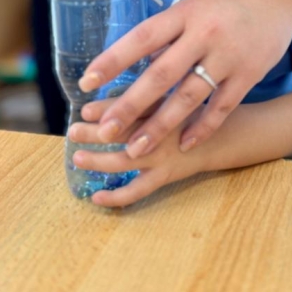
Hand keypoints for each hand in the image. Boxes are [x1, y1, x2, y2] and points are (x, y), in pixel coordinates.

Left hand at [68, 103, 204, 207]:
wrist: (218, 137)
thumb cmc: (186, 112)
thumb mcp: (168, 96)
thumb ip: (143, 93)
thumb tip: (109, 95)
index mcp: (160, 107)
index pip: (129, 107)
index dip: (105, 109)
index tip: (84, 111)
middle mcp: (159, 132)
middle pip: (123, 133)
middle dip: (95, 133)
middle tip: (73, 131)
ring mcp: (161, 157)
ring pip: (124, 161)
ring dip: (99, 160)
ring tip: (78, 158)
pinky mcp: (165, 176)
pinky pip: (138, 191)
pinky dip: (116, 197)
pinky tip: (96, 197)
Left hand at [79, 0, 291, 158]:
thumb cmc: (224, 4)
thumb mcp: (191, 8)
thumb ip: (166, 36)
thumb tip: (133, 65)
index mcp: (184, 13)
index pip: (141, 37)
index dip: (113, 60)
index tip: (86, 82)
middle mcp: (204, 33)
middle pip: (161, 73)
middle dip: (131, 105)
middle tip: (105, 130)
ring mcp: (228, 55)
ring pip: (189, 96)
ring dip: (160, 125)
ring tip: (136, 148)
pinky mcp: (248, 73)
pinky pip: (221, 106)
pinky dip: (202, 127)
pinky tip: (184, 144)